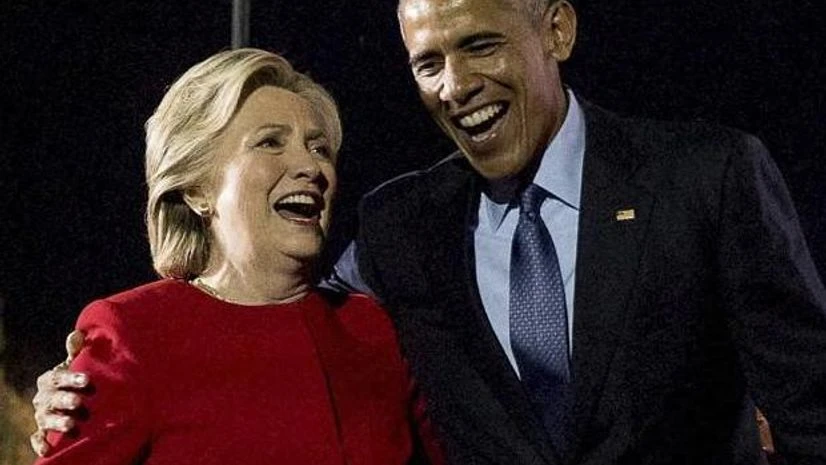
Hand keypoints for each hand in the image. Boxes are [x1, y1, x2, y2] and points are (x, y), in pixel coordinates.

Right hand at [29, 330, 87, 456]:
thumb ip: (76, 351)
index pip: (57, 377)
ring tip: (71, 425)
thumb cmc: (74, 379)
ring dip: (57, 422)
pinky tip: (48, 449)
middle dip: (64, 400)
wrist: (68, 398)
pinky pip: (38, 438)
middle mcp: (42, 397)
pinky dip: (40, 444)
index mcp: (49, 379)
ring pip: (46, 418)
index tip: (86, 380)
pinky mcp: (43, 431)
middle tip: (79, 403)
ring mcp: (42, 414)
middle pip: (51, 398)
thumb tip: (78, 334)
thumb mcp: (75, 364)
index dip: (71, 378)